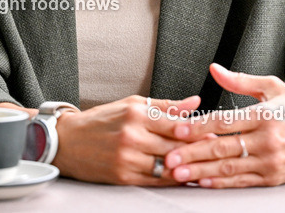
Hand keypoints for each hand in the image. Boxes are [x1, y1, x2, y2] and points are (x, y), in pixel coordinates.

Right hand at [52, 94, 201, 184]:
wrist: (68, 142)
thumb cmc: (102, 120)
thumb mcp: (132, 103)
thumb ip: (165, 105)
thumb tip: (194, 103)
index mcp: (136, 114)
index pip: (175, 124)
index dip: (198, 130)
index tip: (214, 132)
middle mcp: (132, 136)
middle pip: (174, 146)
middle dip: (197, 150)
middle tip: (216, 151)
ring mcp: (127, 158)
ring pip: (167, 166)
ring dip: (188, 168)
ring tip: (205, 167)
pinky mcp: (123, 176)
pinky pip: (154, 180)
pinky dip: (171, 180)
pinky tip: (184, 178)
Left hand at [163, 64, 284, 187]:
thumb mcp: (273, 88)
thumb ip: (240, 81)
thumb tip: (214, 68)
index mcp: (264, 114)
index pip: (224, 121)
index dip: (198, 126)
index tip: (176, 130)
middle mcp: (268, 139)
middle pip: (222, 147)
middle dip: (192, 154)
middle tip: (168, 157)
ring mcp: (271, 161)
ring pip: (229, 168)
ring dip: (200, 171)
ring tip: (178, 173)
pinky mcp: (274, 178)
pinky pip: (242, 181)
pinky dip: (221, 183)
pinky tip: (204, 182)